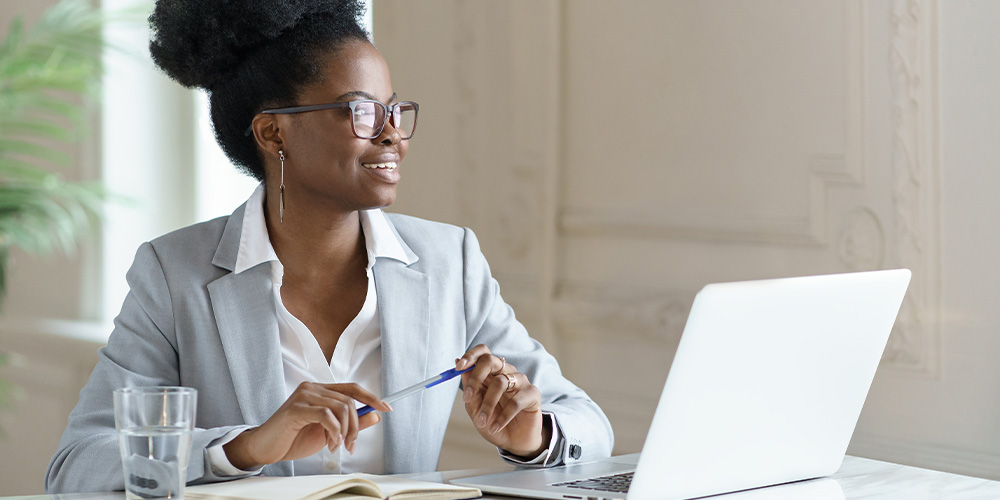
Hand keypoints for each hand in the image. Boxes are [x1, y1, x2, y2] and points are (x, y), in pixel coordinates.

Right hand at [223, 382, 391, 469]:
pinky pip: (326, 415)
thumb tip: (375, 416)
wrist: (266, 448)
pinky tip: (330, 443)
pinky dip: (334, 431)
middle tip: (351, 445)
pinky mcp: (296, 408)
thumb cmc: (294, 439)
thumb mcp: (328, 433)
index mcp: (320, 390)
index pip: (352, 388)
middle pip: (349, 400)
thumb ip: (350, 423)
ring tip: (336, 446)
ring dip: (344, 432)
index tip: (387, 407)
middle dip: (356, 426)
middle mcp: (312, 388)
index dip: (372, 397)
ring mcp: (303, 396)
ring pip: (340, 408)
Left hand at [457, 345, 548, 456]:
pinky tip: (496, 427)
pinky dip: (502, 417)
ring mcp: (520, 381)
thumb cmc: (494, 422)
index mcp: (491, 373)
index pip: (483, 353)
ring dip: (487, 404)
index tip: (457, 367)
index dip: (470, 356)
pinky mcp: (532, 393)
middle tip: (467, 397)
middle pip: (490, 360)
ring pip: (500, 382)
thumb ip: (469, 389)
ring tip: (482, 422)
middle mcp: (506, 373)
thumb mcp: (475, 409)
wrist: (514, 442)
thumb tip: (456, 362)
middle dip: (475, 377)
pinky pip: (515, 402)